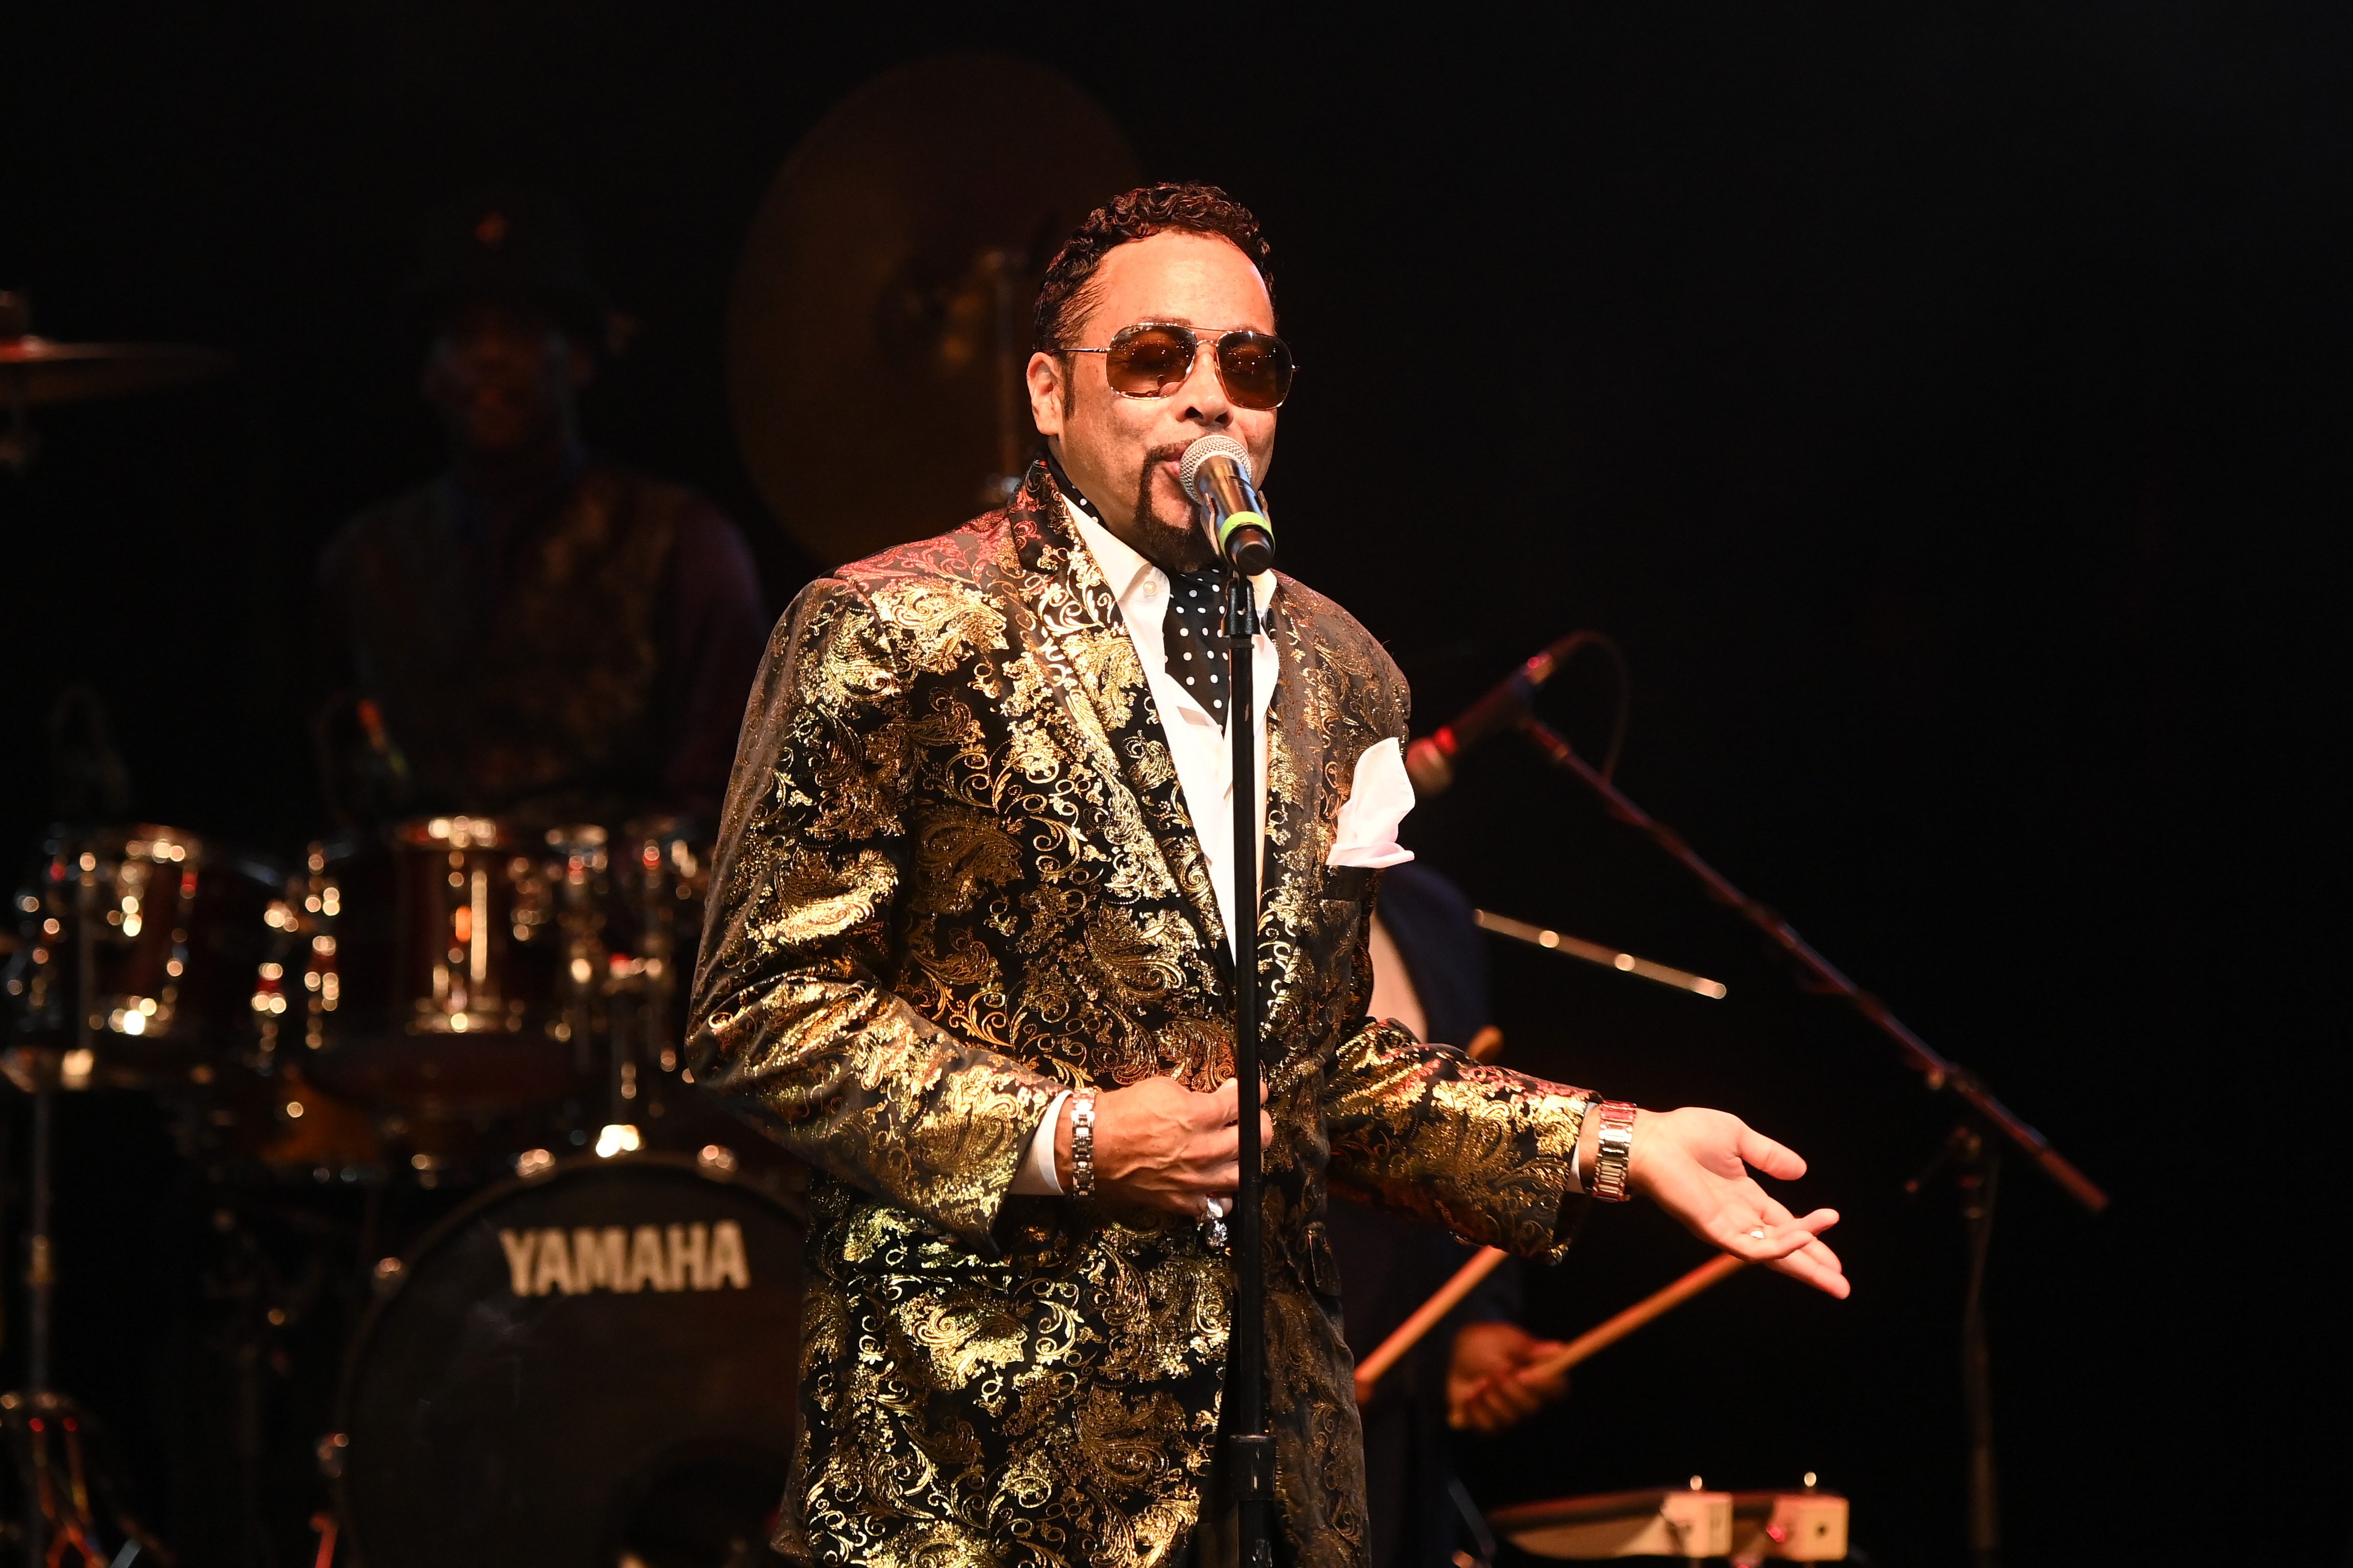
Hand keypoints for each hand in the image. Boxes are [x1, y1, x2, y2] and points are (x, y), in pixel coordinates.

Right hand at [1058, 1075, 1272, 1216]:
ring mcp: (1194, 1179)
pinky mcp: (1181, 1201)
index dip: (1254, 1094)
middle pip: (1255, 1139)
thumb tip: (1223, 1097)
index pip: (1242, 1104)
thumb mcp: (1162, 1088)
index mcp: (1198, 1116)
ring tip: (1241, 1151)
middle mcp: (1203, 1150)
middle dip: (1260, 1125)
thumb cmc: (1122, 1113)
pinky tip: (1219, 1183)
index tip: (1256, 1092)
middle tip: (1254, 1120)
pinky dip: (1222, 1195)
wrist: (1091, 1145)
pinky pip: (1215, 1204)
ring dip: (1248, 1160)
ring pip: (1244, 1174)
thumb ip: (1198, 1094)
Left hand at [1446, 1320, 1570, 1432]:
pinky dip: (1477, 1410)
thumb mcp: (1506, 1340)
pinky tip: (1471, 1394)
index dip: (1545, 1385)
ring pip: (1510, 1418)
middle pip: (1532, 1406)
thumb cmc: (1490, 1343)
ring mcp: (1510, 1413)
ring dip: (1493, 1398)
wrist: (1462, 1353)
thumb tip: (1556, 1350)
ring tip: (1481, 1381)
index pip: (1557, 1388)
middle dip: (1512, 1390)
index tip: (1526, 1374)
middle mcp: (1529, 1398)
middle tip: (1497, 1374)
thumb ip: (1527, 1349)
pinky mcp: (1490, 1422)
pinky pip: (1488, 1426)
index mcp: (1540, 1375)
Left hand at [1621, 1106, 1849, 1298]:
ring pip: (1772, 1254)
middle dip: (1813, 1267)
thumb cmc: (1684, 1134)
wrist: (1651, 1139)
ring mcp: (1726, 1227)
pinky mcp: (1714, 1231)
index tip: (1835, 1245)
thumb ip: (1769, 1155)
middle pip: (1783, 1249)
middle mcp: (1738, 1218)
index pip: (1783, 1225)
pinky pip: (1753, 1247)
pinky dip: (1780, 1246)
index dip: (1810, 1236)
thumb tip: (1802, 1171)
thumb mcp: (1738, 1138)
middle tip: (1842, 1286)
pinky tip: (1805, 1236)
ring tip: (1834, 1270)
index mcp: (1744, 1198)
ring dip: (1804, 1260)